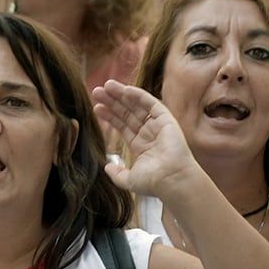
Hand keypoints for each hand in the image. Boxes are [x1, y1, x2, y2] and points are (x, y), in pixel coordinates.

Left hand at [92, 80, 202, 200]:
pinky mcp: (166, 120)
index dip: (110, 116)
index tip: (96, 107)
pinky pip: (151, 104)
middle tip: (97, 91)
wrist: (171, 180)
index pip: (123, 126)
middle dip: (112, 102)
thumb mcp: (129, 180)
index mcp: (141, 146)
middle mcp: (149, 134)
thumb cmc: (154, 182)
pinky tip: (124, 89)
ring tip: (106, 86)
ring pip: (137, 106)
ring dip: (122, 95)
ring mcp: (158, 126)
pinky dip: (138, 96)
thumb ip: (117, 174)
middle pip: (128, 113)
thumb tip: (107, 168)